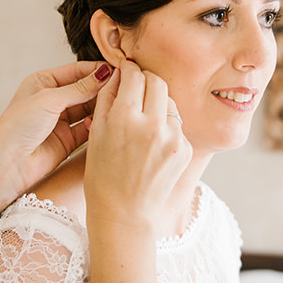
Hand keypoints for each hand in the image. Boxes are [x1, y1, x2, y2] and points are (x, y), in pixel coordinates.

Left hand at [0, 60, 111, 206]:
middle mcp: (53, 99)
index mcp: (43, 82)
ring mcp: (61, 120)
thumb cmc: (17, 127)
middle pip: (86, 89)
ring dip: (102, 107)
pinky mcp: (68, 140)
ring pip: (89, 109)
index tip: (120, 70)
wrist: (6, 165)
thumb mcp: (48, 100)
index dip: (98, 70)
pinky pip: (89, 129)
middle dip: (103, 89)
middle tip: (125, 88)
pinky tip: (105, 122)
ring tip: (118, 105)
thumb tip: (105, 73)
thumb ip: (79, 88)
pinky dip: (98, 125)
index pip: (77, 71)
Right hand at [83, 60, 192, 231]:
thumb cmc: (103, 175)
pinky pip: (177, 125)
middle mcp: (152, 125)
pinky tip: (152, 144)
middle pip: (157, 82)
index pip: (134, 76)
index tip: (127, 70)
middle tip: (138, 87)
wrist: (123, 212)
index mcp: (124, 118)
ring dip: (157, 104)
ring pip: (169, 102)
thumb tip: (119, 73)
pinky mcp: (185, 149)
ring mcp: (173, 138)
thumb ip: (108, 97)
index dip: (129, 70)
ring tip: (143, 122)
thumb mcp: (96, 133)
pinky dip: (166, 126)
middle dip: (146, 80)